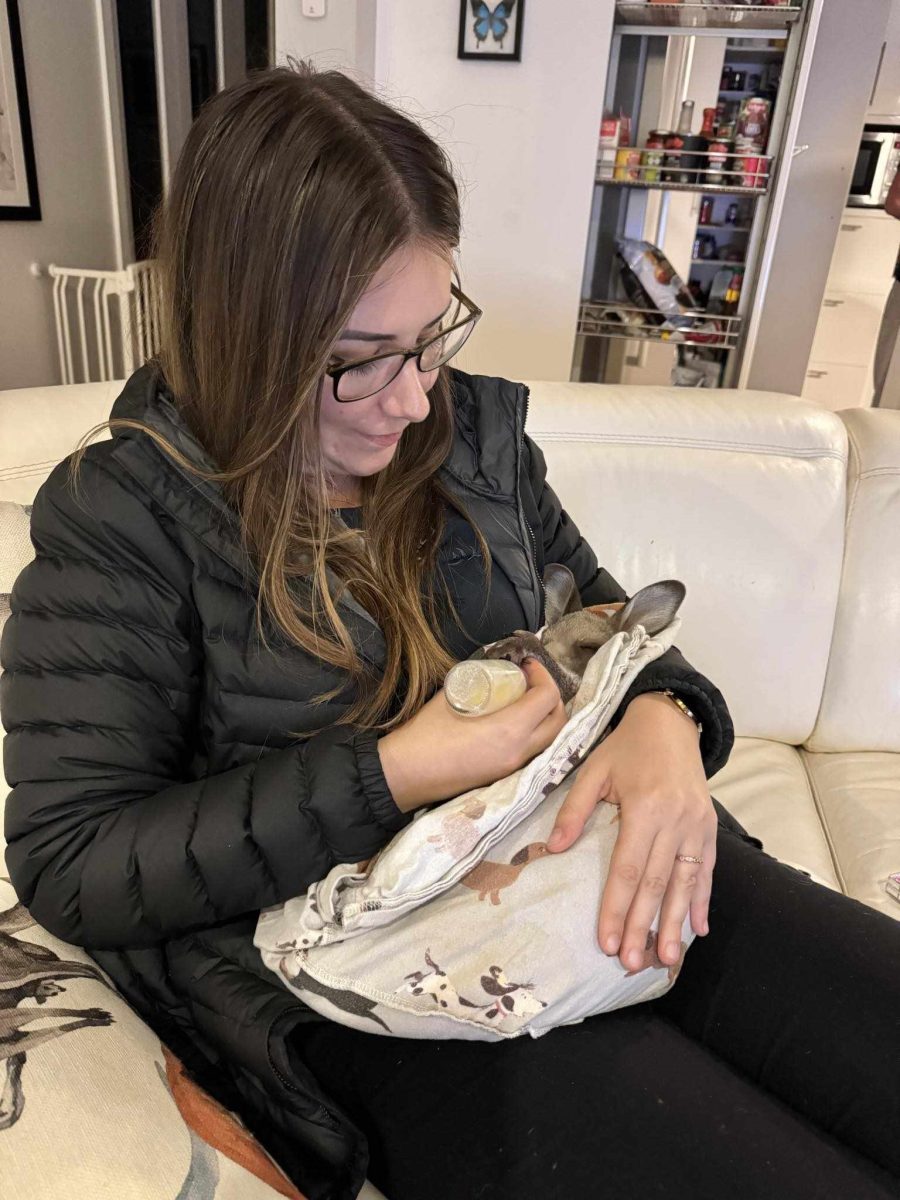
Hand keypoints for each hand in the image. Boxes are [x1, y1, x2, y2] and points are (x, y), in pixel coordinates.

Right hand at [378, 657, 566, 812]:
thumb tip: (495, 669)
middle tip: (531, 680)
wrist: (404, 774)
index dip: (543, 675)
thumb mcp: (454, 695)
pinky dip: (535, 733)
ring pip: (550, 739)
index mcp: (510, 730)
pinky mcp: (504, 776)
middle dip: (551, 696)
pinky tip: (514, 721)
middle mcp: (520, 751)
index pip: (548, 698)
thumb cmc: (425, 733)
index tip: (526, 664)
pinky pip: (534, 751)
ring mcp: (514, 767)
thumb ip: (481, 682)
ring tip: (524, 699)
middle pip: (558, 721)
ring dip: (545, 716)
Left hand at [545, 692, 716, 971]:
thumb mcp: (592, 769)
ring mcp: (697, 825)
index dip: (618, 907)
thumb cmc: (625, 748)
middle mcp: (675, 819)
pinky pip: (706, 870)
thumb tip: (552, 849)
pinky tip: (698, 929)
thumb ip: (574, 810)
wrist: (670, 722)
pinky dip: (702, 900)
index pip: (628, 868)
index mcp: (644, 806)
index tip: (608, 941)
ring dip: (674, 924)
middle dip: (644, 926)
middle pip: (657, 883)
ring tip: (666, 959)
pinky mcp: (709, 827)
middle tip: (633, 963)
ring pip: (685, 883)